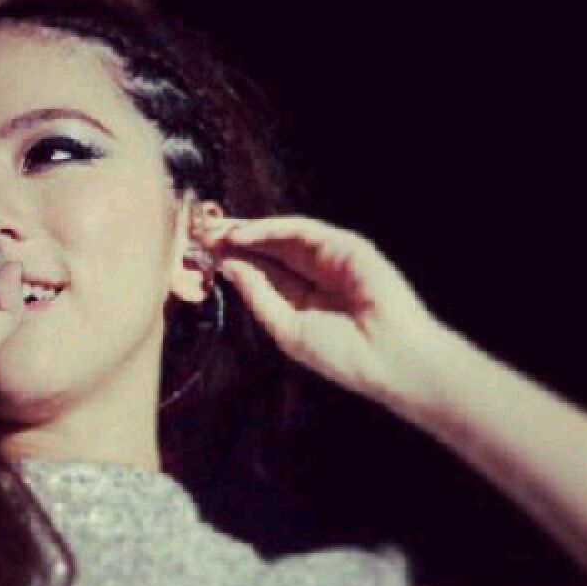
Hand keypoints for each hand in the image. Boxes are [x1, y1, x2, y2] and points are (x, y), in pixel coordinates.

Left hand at [202, 215, 439, 402]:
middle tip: (200, 230)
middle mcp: (313, 273)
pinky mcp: (343, 244)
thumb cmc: (340, 353)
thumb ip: (258, 294)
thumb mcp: (286, 328)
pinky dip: (270, 230)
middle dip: (234, 239)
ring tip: (214, 230)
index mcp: (300, 297)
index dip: (232, 259)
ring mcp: (329, 256)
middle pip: (267, 248)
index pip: (260, 271)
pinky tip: (243, 235)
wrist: (387, 355)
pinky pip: (300, 231)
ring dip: (246, 230)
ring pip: (280, 235)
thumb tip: (227, 265)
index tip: (200, 252)